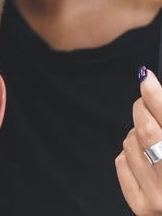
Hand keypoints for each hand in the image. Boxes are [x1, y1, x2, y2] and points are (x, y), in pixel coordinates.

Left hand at [116, 67, 161, 214]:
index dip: (153, 94)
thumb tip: (153, 92)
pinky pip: (122, 162)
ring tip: (157, 142)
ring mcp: (156, 197)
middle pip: (143, 129)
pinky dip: (131, 154)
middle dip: (142, 109)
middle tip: (146, 101)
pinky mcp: (140, 206)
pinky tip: (147, 160)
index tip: (145, 77)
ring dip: (138, 134)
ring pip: (130, 143)